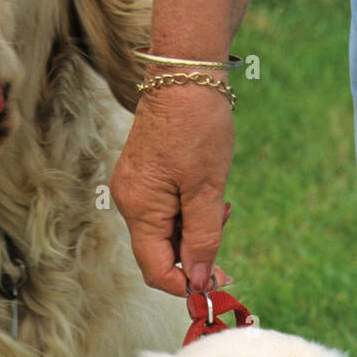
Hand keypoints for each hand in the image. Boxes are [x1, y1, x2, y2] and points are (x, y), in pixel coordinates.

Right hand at [112, 82, 234, 296]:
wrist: (185, 72)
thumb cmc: (197, 126)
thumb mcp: (207, 191)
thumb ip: (203, 240)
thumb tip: (199, 282)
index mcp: (140, 209)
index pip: (155, 270)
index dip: (185, 284)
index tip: (217, 282)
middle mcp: (130, 202)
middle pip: (160, 254)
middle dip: (194, 257)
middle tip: (226, 241)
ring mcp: (135, 189)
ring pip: (165, 234)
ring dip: (195, 233)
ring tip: (220, 208)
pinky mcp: (145, 178)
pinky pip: (166, 212)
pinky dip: (189, 214)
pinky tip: (208, 197)